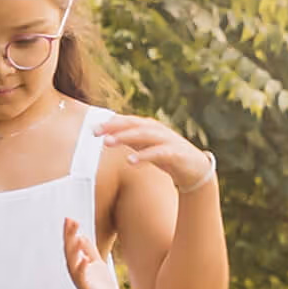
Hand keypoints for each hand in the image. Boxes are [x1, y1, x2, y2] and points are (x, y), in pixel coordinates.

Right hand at [62, 217, 121, 288]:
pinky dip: (82, 268)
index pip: (71, 245)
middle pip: (69, 251)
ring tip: (75, 236)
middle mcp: (75, 271)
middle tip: (70, 221)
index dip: (70, 232)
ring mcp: (79, 280)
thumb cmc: (101, 285)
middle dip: (69, 237)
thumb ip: (88, 249)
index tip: (69, 218)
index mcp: (77, 263)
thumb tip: (81, 234)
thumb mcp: (96, 262)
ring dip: (73, 250)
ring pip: (72, 263)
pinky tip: (84, 259)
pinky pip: (81, 278)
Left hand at [96, 114, 213, 191]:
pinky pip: (157, 153)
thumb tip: (106, 135)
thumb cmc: (166, 154)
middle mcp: (157, 130)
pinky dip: (143, 156)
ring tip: (108, 142)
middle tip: (96, 132)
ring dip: (125, 137)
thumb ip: (129, 139)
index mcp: (148, 126)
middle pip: (133, 124)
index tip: (92, 128)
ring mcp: (166, 140)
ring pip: (144, 135)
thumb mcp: (145, 145)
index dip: (110, 123)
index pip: (127, 121)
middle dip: (114, 127)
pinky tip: (130, 161)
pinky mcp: (174, 153)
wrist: (195, 167)